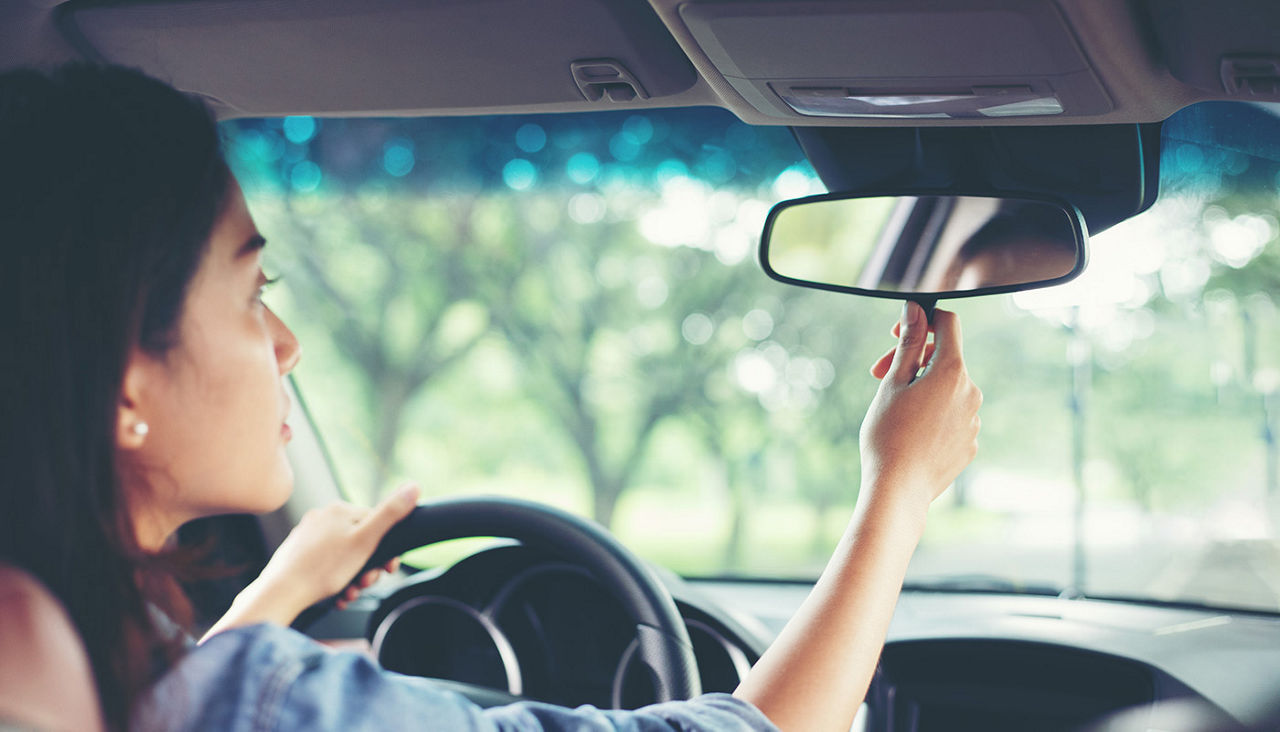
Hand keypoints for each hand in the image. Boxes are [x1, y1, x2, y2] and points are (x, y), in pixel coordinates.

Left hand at [258, 483, 419, 613]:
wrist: (281, 593)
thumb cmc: (323, 569)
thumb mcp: (366, 541)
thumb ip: (390, 514)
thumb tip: (414, 487)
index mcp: (340, 510)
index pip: (376, 525)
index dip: (385, 550)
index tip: (387, 569)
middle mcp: (322, 517)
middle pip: (360, 543)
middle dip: (367, 567)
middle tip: (364, 584)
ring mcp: (308, 535)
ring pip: (343, 557)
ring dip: (352, 578)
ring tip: (347, 593)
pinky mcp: (298, 553)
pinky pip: (325, 565)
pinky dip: (334, 580)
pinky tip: (335, 595)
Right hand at [858, 302, 980, 512]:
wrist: (898, 490)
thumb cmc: (889, 434)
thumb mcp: (893, 382)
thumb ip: (909, 343)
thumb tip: (916, 309)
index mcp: (953, 372)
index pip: (949, 324)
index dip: (923, 320)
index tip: (897, 334)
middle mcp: (971, 393)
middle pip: (945, 359)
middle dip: (914, 360)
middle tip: (877, 375)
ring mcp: (973, 421)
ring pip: (947, 390)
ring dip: (921, 388)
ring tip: (892, 409)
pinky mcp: (969, 444)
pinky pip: (951, 417)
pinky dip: (931, 415)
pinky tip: (908, 432)